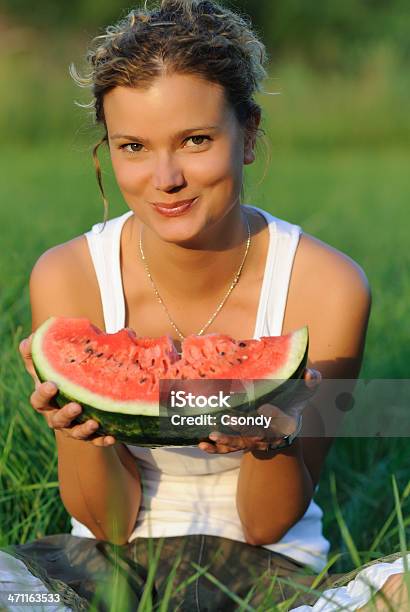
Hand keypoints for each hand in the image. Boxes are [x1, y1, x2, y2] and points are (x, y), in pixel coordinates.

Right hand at [19, 334, 115, 446]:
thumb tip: (29, 339)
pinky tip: (112, 437)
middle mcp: (57, 416)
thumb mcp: (51, 365)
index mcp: (47, 400)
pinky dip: (102, 440)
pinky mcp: (90, 436)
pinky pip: (95, 441)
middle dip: (66, 414)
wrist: (79, 396)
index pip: (39, 400)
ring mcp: (73, 428)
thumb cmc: (62, 378)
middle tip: (76, 406)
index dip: (43, 394)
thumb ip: (40, 353)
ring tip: (94, 423)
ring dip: (84, 429)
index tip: (52, 385)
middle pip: (57, 420)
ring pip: (75, 433)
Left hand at [198, 368, 320, 453]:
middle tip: (227, 419)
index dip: (274, 416)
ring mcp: (254, 441)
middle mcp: (269, 434)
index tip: (265, 408)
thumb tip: (310, 373)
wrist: (284, 426)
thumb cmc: (292, 403)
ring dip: (225, 441)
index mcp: (285, 422)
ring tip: (211, 436)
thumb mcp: (303, 392)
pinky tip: (201, 445)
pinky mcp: (242, 444)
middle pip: (256, 434)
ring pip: (240, 444)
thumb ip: (309, 382)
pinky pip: (228, 449)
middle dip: (242, 428)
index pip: (280, 421)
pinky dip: (216, 449)